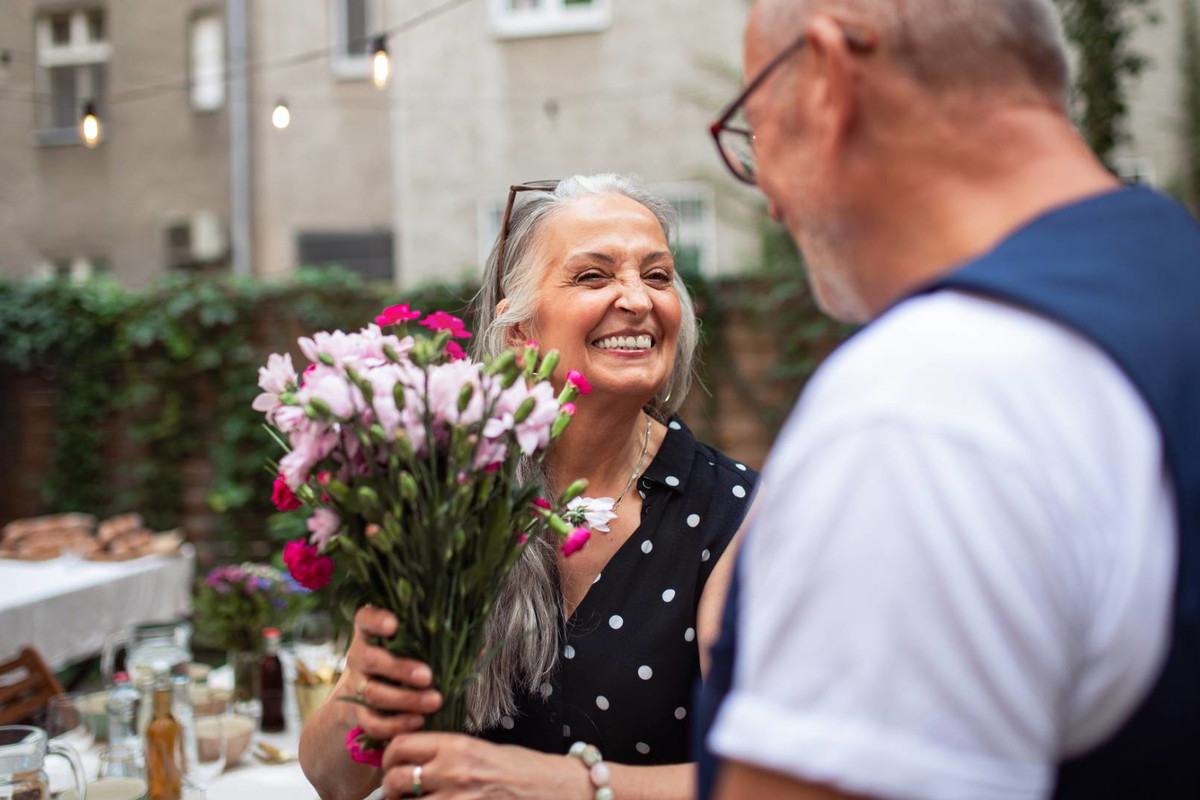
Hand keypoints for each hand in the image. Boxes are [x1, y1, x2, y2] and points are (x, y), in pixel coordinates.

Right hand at [347, 606, 443, 740]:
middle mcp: (359, 656)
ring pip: (373, 693)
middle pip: (370, 659)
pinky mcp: (358, 713)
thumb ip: (442, 645)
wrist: (375, 695)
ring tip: (434, 702)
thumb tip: (479, 651)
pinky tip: (418, 722)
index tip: (394, 624)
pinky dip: (395, 724)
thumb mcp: (419, 648)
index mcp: (372, 633)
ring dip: (405, 699)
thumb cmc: (407, 662)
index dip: (376, 620)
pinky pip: (371, 722)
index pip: (365, 618)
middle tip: (428, 676)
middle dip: (399, 668)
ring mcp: (356, 685)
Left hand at [380, 733, 590, 799]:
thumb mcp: (480, 748)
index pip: (401, 746)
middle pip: (397, 779)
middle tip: (397, 790)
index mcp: (456, 745)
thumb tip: (413, 758)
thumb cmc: (519, 768)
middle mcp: (452, 771)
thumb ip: (446, 752)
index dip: (389, 756)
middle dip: (391, 787)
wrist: (550, 789)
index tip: (392, 763)